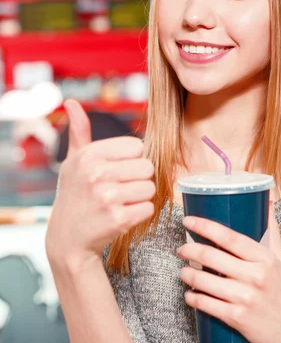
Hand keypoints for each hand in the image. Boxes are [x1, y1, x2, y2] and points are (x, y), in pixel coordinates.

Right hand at [45, 99, 154, 270]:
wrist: (67, 240)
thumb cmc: (75, 196)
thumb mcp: (73, 163)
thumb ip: (79, 132)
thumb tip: (72, 102)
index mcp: (89, 155)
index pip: (136, 147)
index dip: (132, 160)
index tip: (117, 171)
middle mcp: (96, 173)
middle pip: (147, 167)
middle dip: (139, 179)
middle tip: (120, 190)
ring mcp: (107, 197)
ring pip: (150, 188)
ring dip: (141, 197)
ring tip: (121, 202)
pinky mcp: (118, 219)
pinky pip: (149, 208)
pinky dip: (140, 214)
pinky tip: (123, 216)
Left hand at [178, 201, 280, 342]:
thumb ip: (271, 231)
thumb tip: (267, 199)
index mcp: (265, 259)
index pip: (229, 237)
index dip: (205, 226)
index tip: (188, 220)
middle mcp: (255, 276)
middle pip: (211, 257)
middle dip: (189, 250)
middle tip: (181, 249)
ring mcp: (245, 298)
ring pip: (204, 282)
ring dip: (187, 275)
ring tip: (183, 272)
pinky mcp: (237, 318)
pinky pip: (206, 305)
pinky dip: (193, 298)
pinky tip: (189, 294)